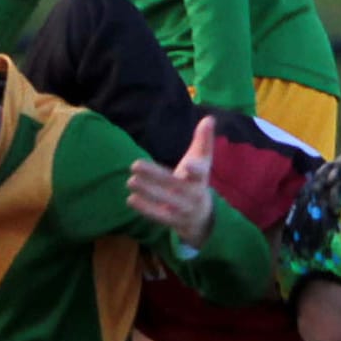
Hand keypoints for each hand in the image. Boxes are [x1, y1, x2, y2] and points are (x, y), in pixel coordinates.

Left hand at [126, 116, 216, 248]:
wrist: (202, 217)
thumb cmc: (197, 181)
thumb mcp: (202, 162)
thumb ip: (204, 141)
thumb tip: (209, 118)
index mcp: (201, 178)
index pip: (200, 173)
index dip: (196, 169)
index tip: (189, 164)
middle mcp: (194, 195)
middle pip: (174, 185)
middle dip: (154, 176)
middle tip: (134, 165)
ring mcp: (184, 210)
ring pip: (165, 201)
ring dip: (147, 192)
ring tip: (130, 181)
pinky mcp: (174, 222)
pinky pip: (159, 216)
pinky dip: (145, 209)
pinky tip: (130, 199)